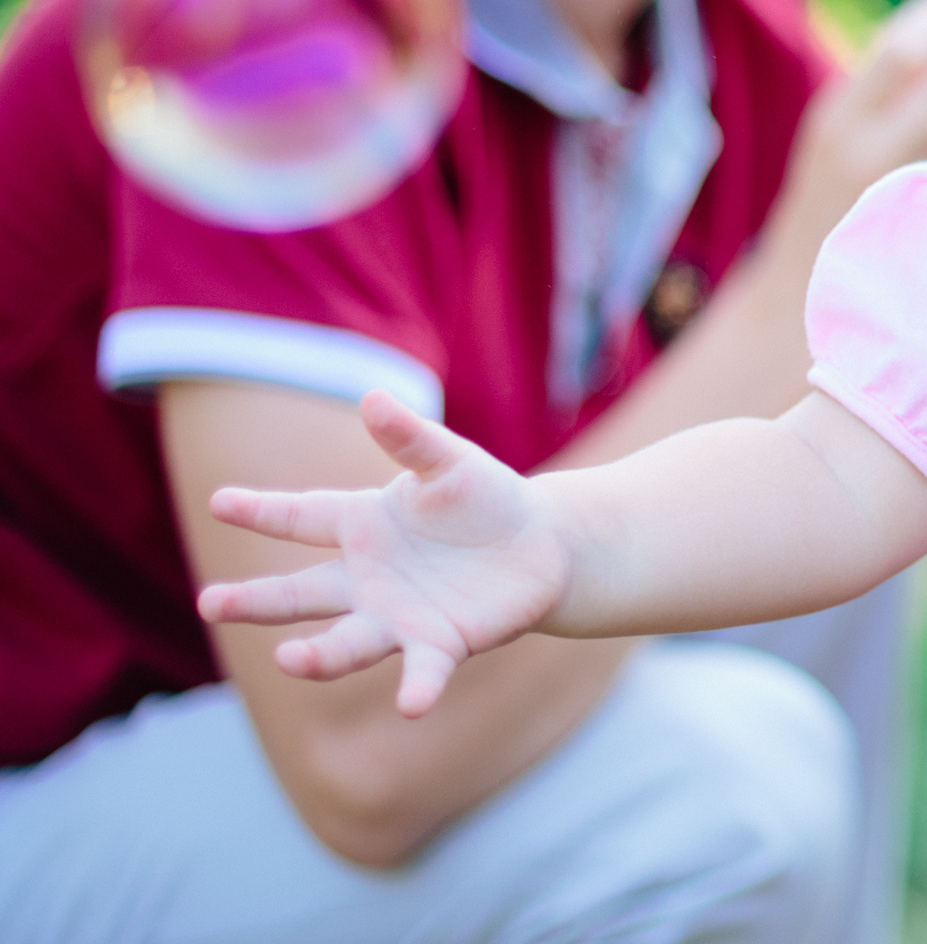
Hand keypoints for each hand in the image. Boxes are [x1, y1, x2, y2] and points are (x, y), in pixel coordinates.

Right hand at [196, 392, 570, 717]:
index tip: (219, 501)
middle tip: (210, 603)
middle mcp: (367, 578)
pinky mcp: (441, 644)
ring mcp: (398, 616)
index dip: (262, 509)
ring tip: (289, 660)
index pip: (301, 516)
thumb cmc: (485, 499)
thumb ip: (410, 438)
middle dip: (255, 601)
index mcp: (362, 525)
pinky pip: (423, 670)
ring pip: (347, 641)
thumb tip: (371, 398)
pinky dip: (417, 687)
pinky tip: (411, 704)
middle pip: (301, 593)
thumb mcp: (450, 461)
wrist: (541, 546)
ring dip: (318, 655)